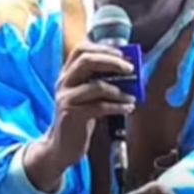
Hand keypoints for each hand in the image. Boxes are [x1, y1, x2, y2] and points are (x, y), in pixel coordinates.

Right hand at [46, 42, 136, 165]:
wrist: (61, 146)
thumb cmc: (79, 118)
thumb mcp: (87, 95)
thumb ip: (100, 81)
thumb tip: (128, 70)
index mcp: (67, 74)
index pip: (81, 49)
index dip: (103, 48)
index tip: (122, 53)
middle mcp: (64, 82)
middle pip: (87, 61)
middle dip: (112, 62)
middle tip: (130, 69)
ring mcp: (66, 98)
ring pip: (96, 86)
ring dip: (119, 90)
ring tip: (132, 96)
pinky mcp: (72, 114)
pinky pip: (100, 107)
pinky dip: (118, 106)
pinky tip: (128, 108)